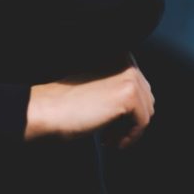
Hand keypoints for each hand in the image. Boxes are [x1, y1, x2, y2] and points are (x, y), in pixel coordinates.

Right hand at [25, 54, 154, 149]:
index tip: (111, 125)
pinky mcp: (128, 94)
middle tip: (110, 136)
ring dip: (128, 130)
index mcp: (118, 52)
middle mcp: (126, 58)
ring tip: (108, 139)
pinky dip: (130, 137)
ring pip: (146, 111)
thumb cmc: (64, 102)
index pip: (139, 86)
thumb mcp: (97, 86)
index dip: (127, 110)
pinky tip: (110, 142)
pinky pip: (142, 122)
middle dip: (129, 120)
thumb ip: (117, 86)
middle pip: (146, 98)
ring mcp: (129, 75)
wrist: (47, 109)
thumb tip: (144, 105)